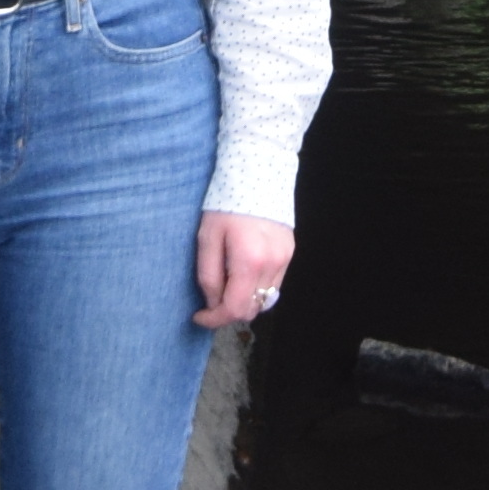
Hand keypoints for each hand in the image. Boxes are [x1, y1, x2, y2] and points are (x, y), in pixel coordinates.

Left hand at [193, 209, 292, 331]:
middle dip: (228, 311)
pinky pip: (273, 285)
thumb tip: (212, 302)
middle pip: (251, 309)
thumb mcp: (207, 237)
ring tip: (227, 283)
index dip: (214, 319)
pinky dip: (256, 287)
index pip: (234, 309)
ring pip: (265, 300)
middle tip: (210, 298)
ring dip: (244, 300)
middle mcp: (272, 265)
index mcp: (249, 262)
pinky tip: (243, 272)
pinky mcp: (289, 253)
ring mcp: (284, 260)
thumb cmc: (226, 201)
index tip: (198, 316)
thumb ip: (208, 274)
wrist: (258, 170)